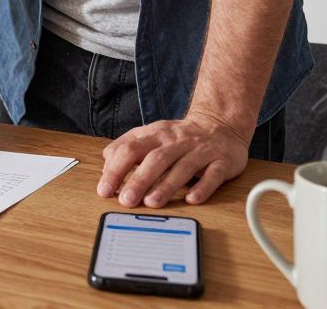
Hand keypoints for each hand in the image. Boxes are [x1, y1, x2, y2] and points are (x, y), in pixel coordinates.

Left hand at [97, 109, 251, 207]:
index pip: (130, 149)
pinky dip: (203, 187)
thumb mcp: (151, 135)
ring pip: (182, 167)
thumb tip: (106, 167)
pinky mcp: (222, 161)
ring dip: (166, 185)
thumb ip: (127, 147)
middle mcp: (177, 141)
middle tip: (126, 200)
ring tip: (152, 203)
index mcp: (156, 134)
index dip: (115, 169)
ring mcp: (201, 151)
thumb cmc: (179, 137)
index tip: (104, 190)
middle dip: (139, 180)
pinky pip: (213, 174)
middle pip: (155, 159)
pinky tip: (192, 199)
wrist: (220, 124)